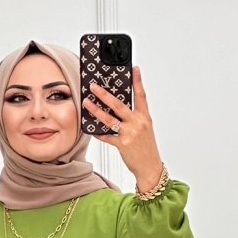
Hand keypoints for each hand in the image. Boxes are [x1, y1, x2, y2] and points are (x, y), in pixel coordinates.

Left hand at [83, 65, 164, 192]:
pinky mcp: (122, 144)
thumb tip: (118, 108)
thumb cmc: (147, 149)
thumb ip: (134, 118)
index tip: (134, 68)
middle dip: (105, 95)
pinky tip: (91, 128)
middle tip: (94, 86)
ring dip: (96, 110)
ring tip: (86, 102)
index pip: (141, 96)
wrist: (150, 168)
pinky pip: (106, 136)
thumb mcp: (145, 129)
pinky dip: (98, 132)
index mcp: (144, 118)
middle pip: (119, 105)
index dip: (138, 81)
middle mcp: (137, 124)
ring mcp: (129, 134)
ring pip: (109, 119)